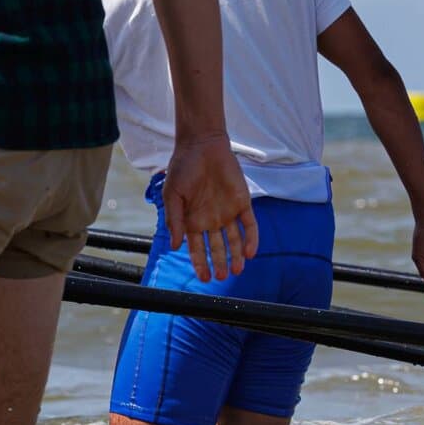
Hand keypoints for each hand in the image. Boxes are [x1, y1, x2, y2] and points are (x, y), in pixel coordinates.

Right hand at [161, 136, 257, 280]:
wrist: (202, 147)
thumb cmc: (182, 169)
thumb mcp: (172, 195)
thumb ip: (174, 220)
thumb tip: (175, 245)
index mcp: (192, 220)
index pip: (196, 247)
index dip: (199, 262)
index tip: (202, 277)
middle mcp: (210, 219)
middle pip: (217, 247)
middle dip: (218, 263)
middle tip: (220, 277)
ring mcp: (228, 212)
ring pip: (234, 240)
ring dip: (235, 256)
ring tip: (235, 271)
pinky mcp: (243, 203)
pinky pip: (250, 225)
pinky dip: (251, 239)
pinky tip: (249, 252)